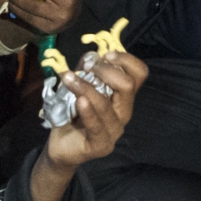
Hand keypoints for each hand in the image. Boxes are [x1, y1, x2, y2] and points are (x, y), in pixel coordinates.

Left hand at [44, 52, 147, 169]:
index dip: (126, 60)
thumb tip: (91, 54)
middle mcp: (123, 112)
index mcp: (123, 97)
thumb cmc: (72, 115)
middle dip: (105, 71)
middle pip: (127, 86)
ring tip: (68, 78)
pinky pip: (96, 126)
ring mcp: (114, 130)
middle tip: (87, 69)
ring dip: (85, 87)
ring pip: (106, 104)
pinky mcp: (101, 145)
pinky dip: (88, 111)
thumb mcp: (79, 88)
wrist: (61, 146)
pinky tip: (79, 101)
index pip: (139, 74)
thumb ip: (87, 72)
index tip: (106, 55)